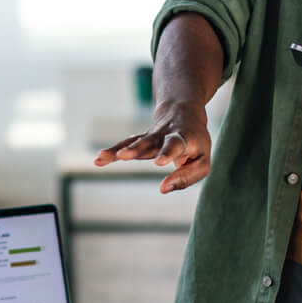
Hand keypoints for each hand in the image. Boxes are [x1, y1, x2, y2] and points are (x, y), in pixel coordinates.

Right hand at [93, 103, 211, 193]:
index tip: (159, 163)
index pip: (175, 145)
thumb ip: (186, 177)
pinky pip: (125, 145)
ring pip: (134, 142)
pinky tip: (99, 160)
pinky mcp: (140, 139)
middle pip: (149, 141)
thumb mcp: (202, 162)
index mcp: (184, 138)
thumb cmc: (196, 144)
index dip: (167, 153)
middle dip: (136, 149)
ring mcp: (150, 136)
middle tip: (124, 156)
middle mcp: (164, 134)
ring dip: (119, 150)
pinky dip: (112, 152)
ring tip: (103, 158)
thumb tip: (163, 189)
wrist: (184, 113)